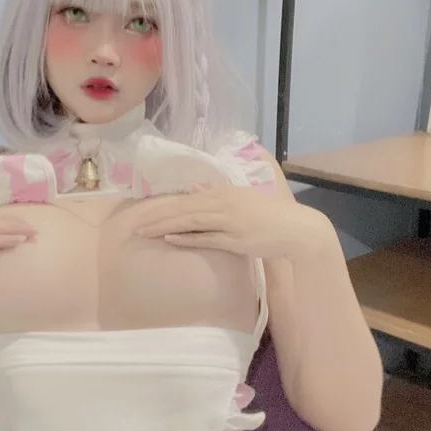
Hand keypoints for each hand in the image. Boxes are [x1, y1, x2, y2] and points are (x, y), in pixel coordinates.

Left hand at [135, 183, 328, 261]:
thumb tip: (192, 190)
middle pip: (183, 209)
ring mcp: (228, 221)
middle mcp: (223, 203)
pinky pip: (205, 238)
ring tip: (143, 232)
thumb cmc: (268, 215)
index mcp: (224, 192)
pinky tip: (169, 239)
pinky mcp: (234, 239)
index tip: (143, 212)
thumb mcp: (240, 199)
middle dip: (157, 216)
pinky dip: (186, 238)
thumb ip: (215, 195)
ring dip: (164, 226)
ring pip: (189, 222)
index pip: (186, 199)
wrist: (295, 229)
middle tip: (135, 225)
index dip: (163, 205)